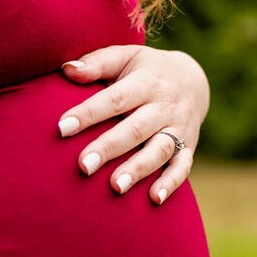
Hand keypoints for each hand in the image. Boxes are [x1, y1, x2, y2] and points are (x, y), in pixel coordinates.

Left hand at [56, 46, 209, 204]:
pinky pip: (182, 167)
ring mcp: (179, 128)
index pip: (115, 99)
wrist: (193, 80)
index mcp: (146, 81)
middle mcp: (165, 106)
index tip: (62, 128)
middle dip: (109, 148)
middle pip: (136, 129)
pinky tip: (153, 199)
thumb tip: (67, 69)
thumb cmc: (145, 70)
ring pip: (159, 150)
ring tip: (116, 187)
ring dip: (138, 169)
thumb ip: (97, 63)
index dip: (88, 114)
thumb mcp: (126, 57)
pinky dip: (171, 183)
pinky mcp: (189, 147)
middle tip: (84, 166)